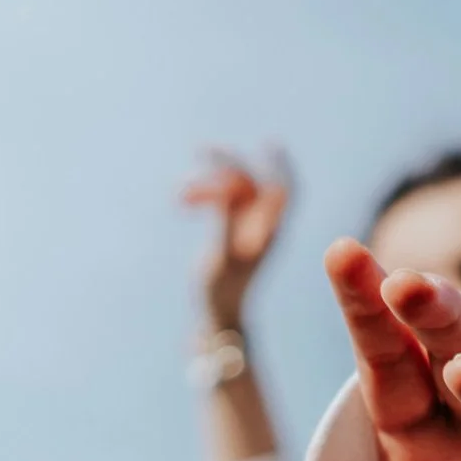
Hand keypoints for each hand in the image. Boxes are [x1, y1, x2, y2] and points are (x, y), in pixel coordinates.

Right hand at [181, 146, 292, 326]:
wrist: (218, 316)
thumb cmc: (222, 291)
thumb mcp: (223, 255)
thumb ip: (228, 219)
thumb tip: (230, 184)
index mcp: (269, 232)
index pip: (283, 190)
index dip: (280, 165)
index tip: (271, 143)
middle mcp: (262, 228)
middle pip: (252, 185)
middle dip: (230, 165)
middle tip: (201, 149)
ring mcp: (246, 231)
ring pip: (230, 195)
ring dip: (206, 187)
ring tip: (177, 196)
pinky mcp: (230, 234)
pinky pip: (221, 205)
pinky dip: (204, 197)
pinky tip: (182, 200)